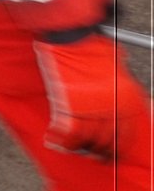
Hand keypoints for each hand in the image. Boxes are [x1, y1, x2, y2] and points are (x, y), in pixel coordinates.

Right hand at [35, 33, 145, 157]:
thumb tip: (118, 96)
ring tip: (80, 150)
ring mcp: (89, 108)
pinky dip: (65, 142)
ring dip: (84, 148)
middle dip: (103, 152)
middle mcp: (111, 107)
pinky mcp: (68, 106)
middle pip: (109, 141)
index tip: (114, 152)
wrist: (72, 34)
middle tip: (98, 157)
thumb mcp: (117, 66)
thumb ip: (119, 85)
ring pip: (89, 141)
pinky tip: (62, 143)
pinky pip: (69, 133)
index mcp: (127, 99)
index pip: (126, 134)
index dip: (119, 147)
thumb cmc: (92, 44)